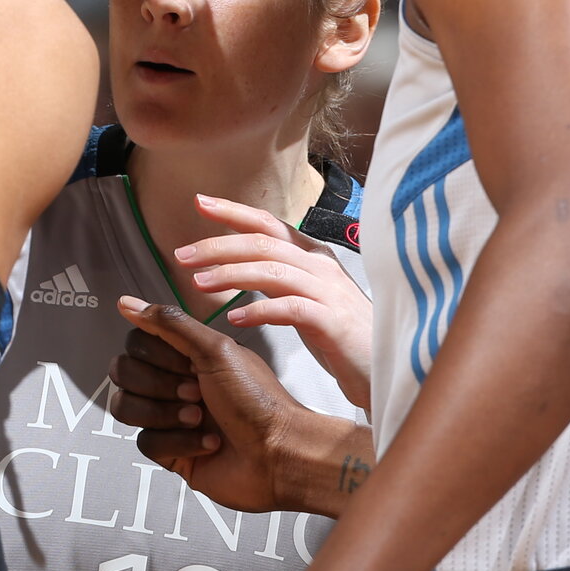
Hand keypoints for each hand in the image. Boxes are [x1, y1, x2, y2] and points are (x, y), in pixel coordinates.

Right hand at [107, 298, 372, 516]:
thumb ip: (169, 324)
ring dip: (165, 414)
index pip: (136, 343)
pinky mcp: (170, 451)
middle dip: (160, 386)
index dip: (155, 355)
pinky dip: (180, 443)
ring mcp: (169, 417)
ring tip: (199, 418)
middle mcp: (174, 382)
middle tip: (195, 393)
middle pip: (124, 374)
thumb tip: (127, 302)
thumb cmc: (257, 400)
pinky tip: (208, 442)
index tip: (187, 364)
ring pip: (126, 408)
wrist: (277, 453)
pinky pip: (147, 442)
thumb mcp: (216, 350)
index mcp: (186, 355)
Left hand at [176, 195, 371, 408]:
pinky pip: (290, 309)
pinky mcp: (332, 321)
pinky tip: (234, 318)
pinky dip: (259, 310)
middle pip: (262, 244)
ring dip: (230, 274)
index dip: (233, 211)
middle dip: (218, 246)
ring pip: (271, 271)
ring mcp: (328, 292)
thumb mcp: (308, 298)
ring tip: (198, 283)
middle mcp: (320, 266)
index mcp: (313, 256)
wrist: (388, 367)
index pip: (268, 225)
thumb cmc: (343, 336)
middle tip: (182, 255)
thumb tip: (242, 265)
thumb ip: (281, 278)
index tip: (200, 203)